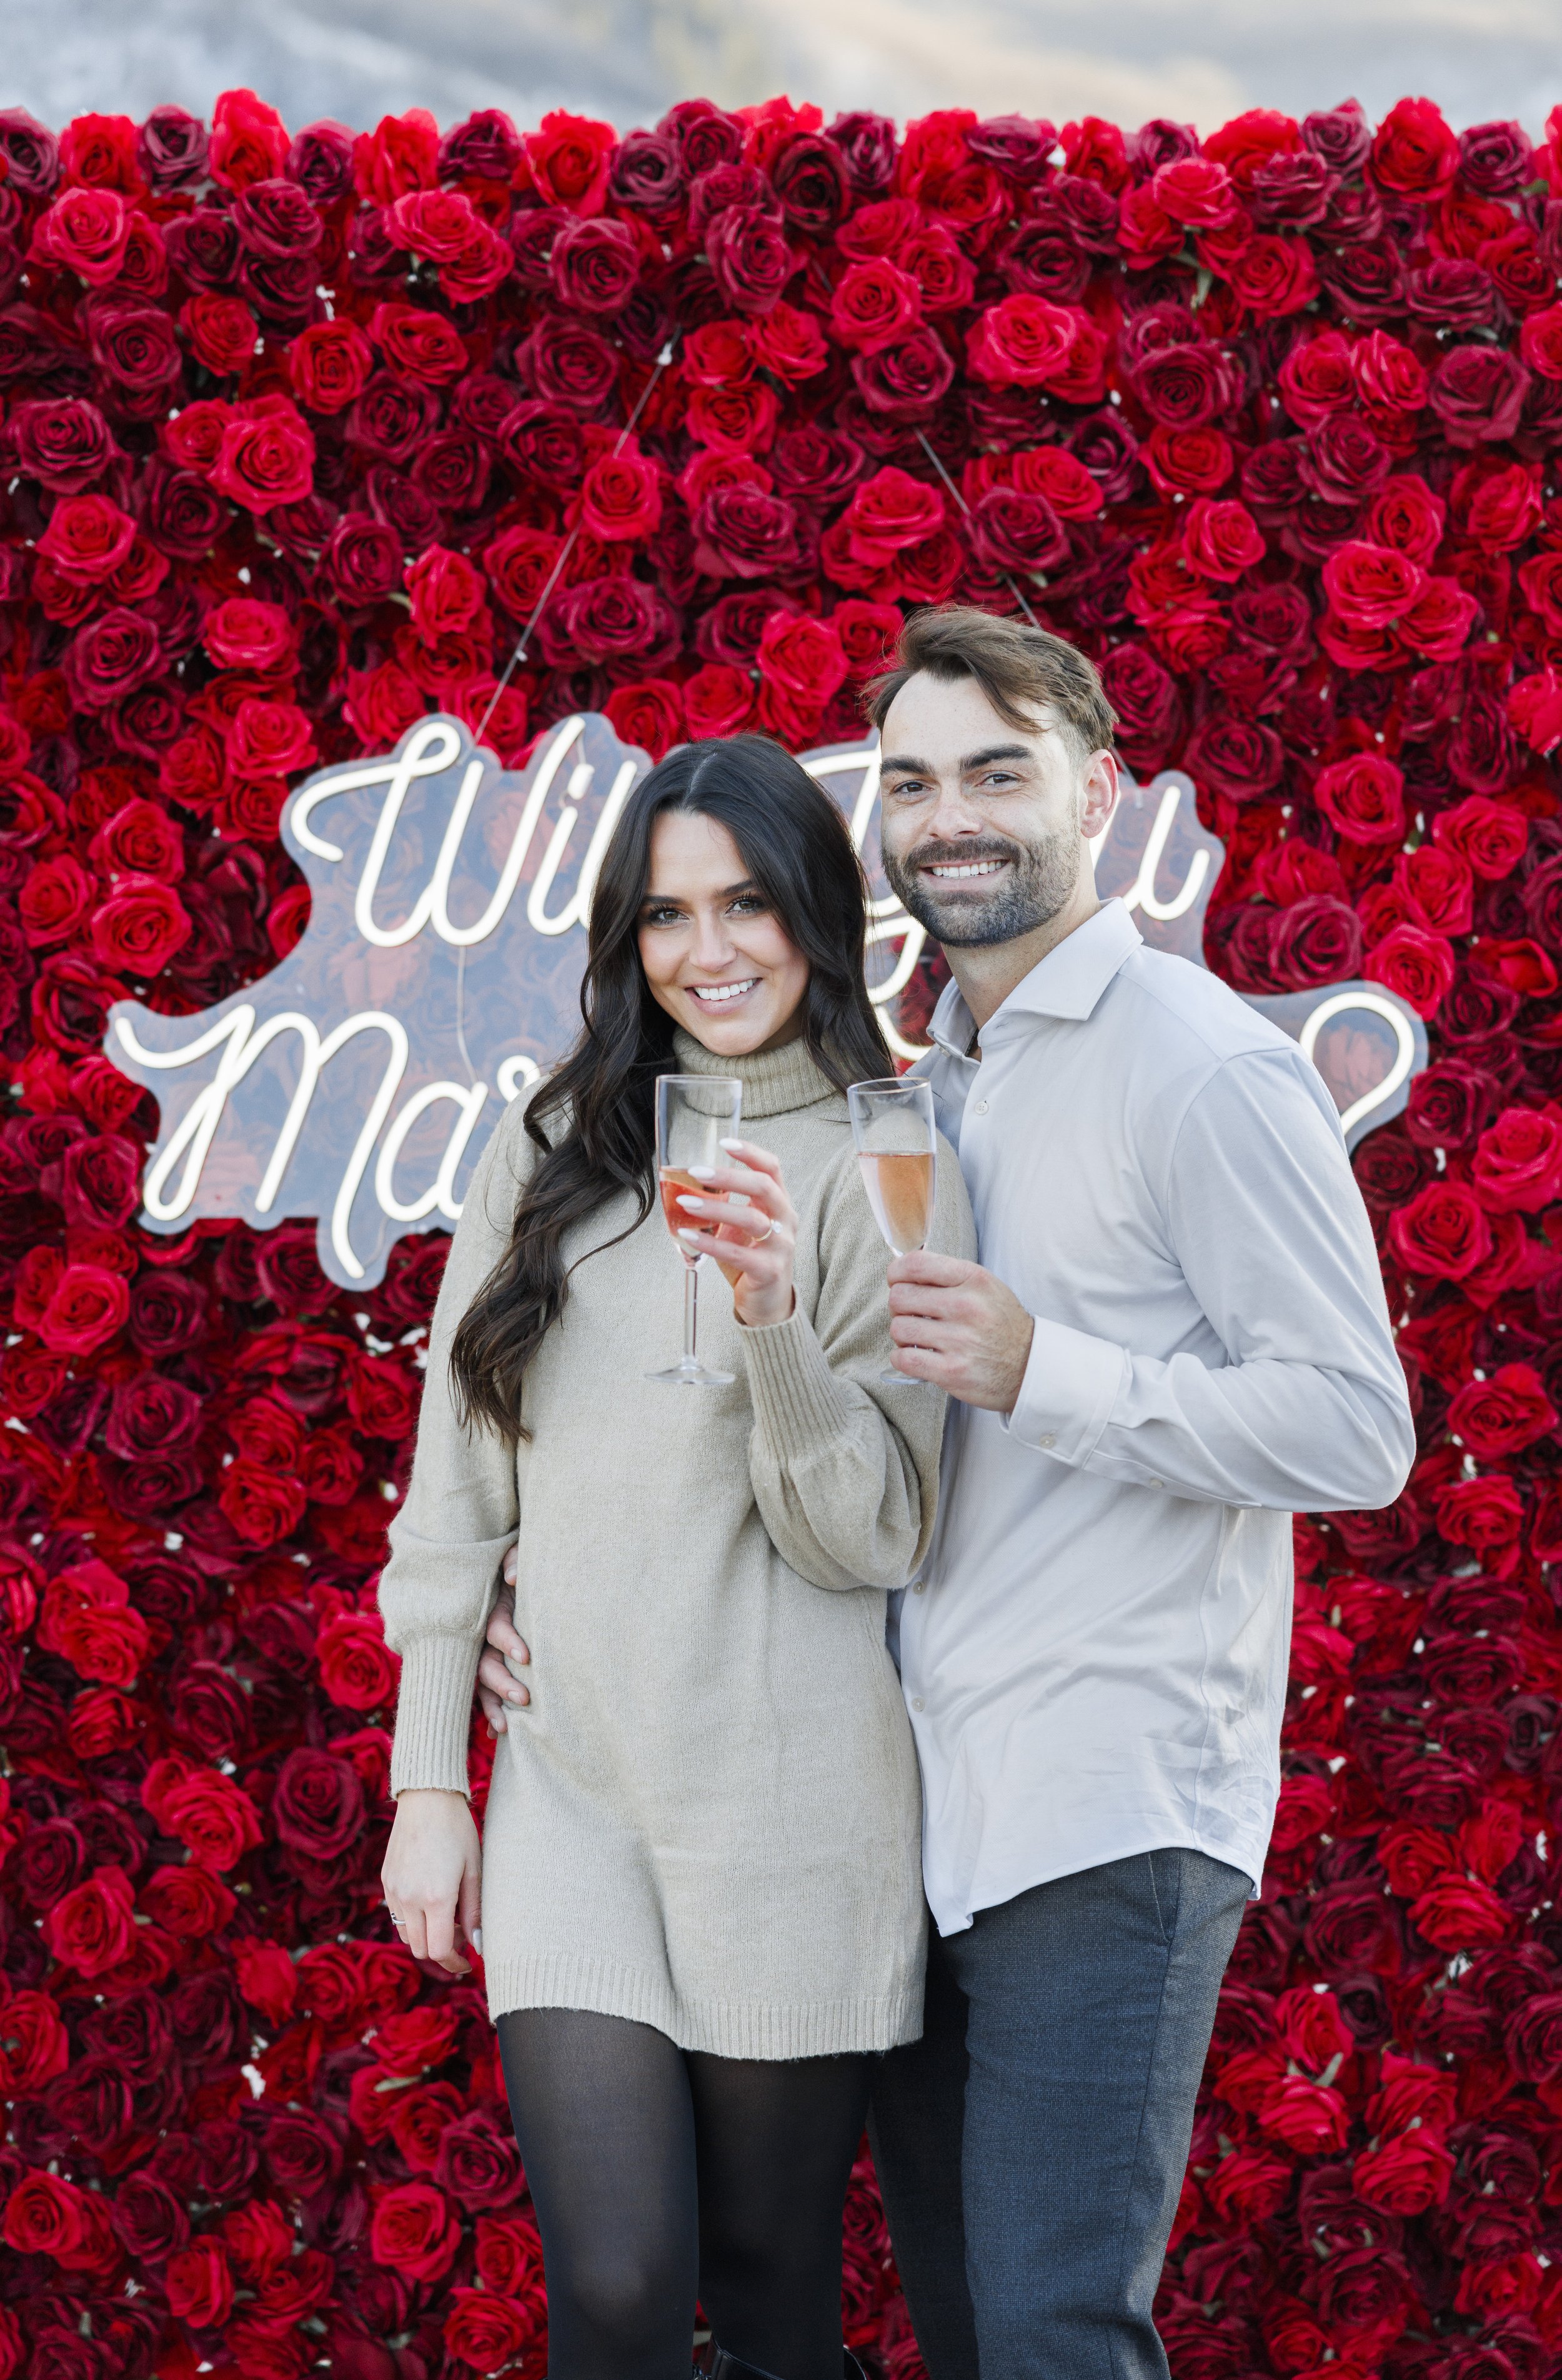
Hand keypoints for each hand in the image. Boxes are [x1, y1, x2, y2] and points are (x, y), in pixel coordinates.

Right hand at [381, 1788, 481, 1975]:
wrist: (427, 1798)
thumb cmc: (458, 1831)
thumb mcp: (474, 1870)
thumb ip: (475, 1911)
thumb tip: (477, 1945)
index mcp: (436, 1898)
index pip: (440, 1950)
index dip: (455, 1963)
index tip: (468, 1962)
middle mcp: (410, 1899)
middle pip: (421, 1949)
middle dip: (442, 1951)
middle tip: (462, 1934)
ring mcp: (394, 1891)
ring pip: (406, 1936)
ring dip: (426, 1937)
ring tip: (447, 1917)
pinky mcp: (386, 1882)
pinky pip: (396, 1916)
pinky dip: (413, 1920)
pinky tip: (429, 1901)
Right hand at [476, 1559, 530, 1734]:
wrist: (502, 1569)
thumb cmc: (514, 1563)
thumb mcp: (513, 1551)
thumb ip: (514, 1560)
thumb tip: (514, 1578)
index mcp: (488, 1609)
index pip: (495, 1629)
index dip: (509, 1641)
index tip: (527, 1656)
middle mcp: (480, 1635)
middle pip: (484, 1663)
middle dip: (502, 1682)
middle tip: (525, 1698)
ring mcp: (481, 1651)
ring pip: (480, 1683)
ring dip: (492, 1706)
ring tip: (507, 1728)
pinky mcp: (488, 1663)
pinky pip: (484, 1692)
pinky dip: (490, 1712)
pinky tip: (498, 1734)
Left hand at [673, 1138, 797, 1328]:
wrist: (768, 1304)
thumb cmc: (751, 1260)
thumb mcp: (739, 1228)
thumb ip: (723, 1206)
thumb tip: (687, 1184)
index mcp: (779, 1205)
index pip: (772, 1168)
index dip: (750, 1152)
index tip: (725, 1142)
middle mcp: (786, 1221)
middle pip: (763, 1187)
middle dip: (729, 1176)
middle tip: (698, 1170)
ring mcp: (781, 1247)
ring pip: (751, 1220)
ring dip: (715, 1209)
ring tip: (686, 1202)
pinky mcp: (769, 1271)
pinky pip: (738, 1254)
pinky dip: (711, 1244)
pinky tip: (689, 1237)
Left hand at [886, 1251, 1034, 1412]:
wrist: (1029, 1366)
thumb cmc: (1000, 1323)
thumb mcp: (984, 1286)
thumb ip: (947, 1276)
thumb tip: (902, 1272)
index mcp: (974, 1279)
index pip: (915, 1265)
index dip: (896, 1272)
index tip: (898, 1281)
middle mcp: (967, 1307)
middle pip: (900, 1297)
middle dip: (899, 1307)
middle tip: (912, 1314)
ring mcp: (959, 1340)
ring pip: (899, 1328)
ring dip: (902, 1335)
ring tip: (917, 1338)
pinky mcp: (951, 1371)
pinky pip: (903, 1359)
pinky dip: (902, 1358)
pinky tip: (915, 1356)